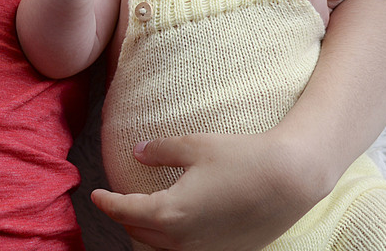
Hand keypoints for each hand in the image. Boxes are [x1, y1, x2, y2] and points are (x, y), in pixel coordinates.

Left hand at [91, 132, 326, 250]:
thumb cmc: (242, 158)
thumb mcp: (194, 146)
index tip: (94, 195)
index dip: (106, 202)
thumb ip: (159, 151)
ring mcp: (205, 250)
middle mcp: (184, 239)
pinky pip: (185, 250)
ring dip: (146, 231)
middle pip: (139, 233)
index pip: (124, 211)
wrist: (291, 180)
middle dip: (123, 217)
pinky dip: (172, 239)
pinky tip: (176, 223)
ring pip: (161, 247)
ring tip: (141, 213)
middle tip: (116, 201)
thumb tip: (136, 152)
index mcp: (170, 212)